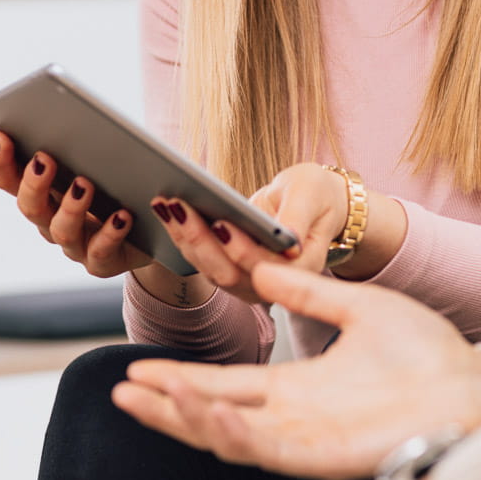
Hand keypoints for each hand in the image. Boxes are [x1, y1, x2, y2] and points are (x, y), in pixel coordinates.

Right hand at [0, 131, 150, 276]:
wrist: (151, 230)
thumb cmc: (118, 184)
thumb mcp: (99, 161)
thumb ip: (81, 144)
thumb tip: (74, 117)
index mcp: (43, 193)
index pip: (9, 179)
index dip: (0, 161)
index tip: (1, 135)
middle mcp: (51, 221)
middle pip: (31, 207)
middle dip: (34, 182)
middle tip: (44, 158)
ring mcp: (76, 245)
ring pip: (62, 231)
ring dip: (71, 207)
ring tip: (84, 184)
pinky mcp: (103, 262)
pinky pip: (101, 252)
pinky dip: (110, 233)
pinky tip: (122, 216)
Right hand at [111, 262, 480, 479]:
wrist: (473, 383)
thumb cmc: (428, 352)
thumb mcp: (358, 307)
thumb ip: (309, 291)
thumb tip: (262, 266)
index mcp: (299, 386)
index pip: (227, 385)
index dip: (183, 378)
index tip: (140, 365)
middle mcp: (295, 417)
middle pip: (214, 415)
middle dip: (166, 404)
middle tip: (122, 390)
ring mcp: (306, 439)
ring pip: (229, 437)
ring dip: (184, 418)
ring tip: (144, 397)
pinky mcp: (324, 454)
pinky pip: (265, 448)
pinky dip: (229, 431)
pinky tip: (202, 409)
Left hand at [146, 162, 348, 303]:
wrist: (310, 204)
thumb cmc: (315, 195)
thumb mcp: (312, 195)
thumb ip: (300, 217)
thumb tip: (289, 241)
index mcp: (300, 269)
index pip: (267, 267)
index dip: (242, 250)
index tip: (221, 223)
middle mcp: (273, 284)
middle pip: (229, 273)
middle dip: (200, 239)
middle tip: (178, 206)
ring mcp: (249, 282)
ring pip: (210, 269)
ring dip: (184, 237)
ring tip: (165, 203)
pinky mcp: (230, 270)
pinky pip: (202, 260)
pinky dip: (182, 235)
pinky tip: (167, 209)